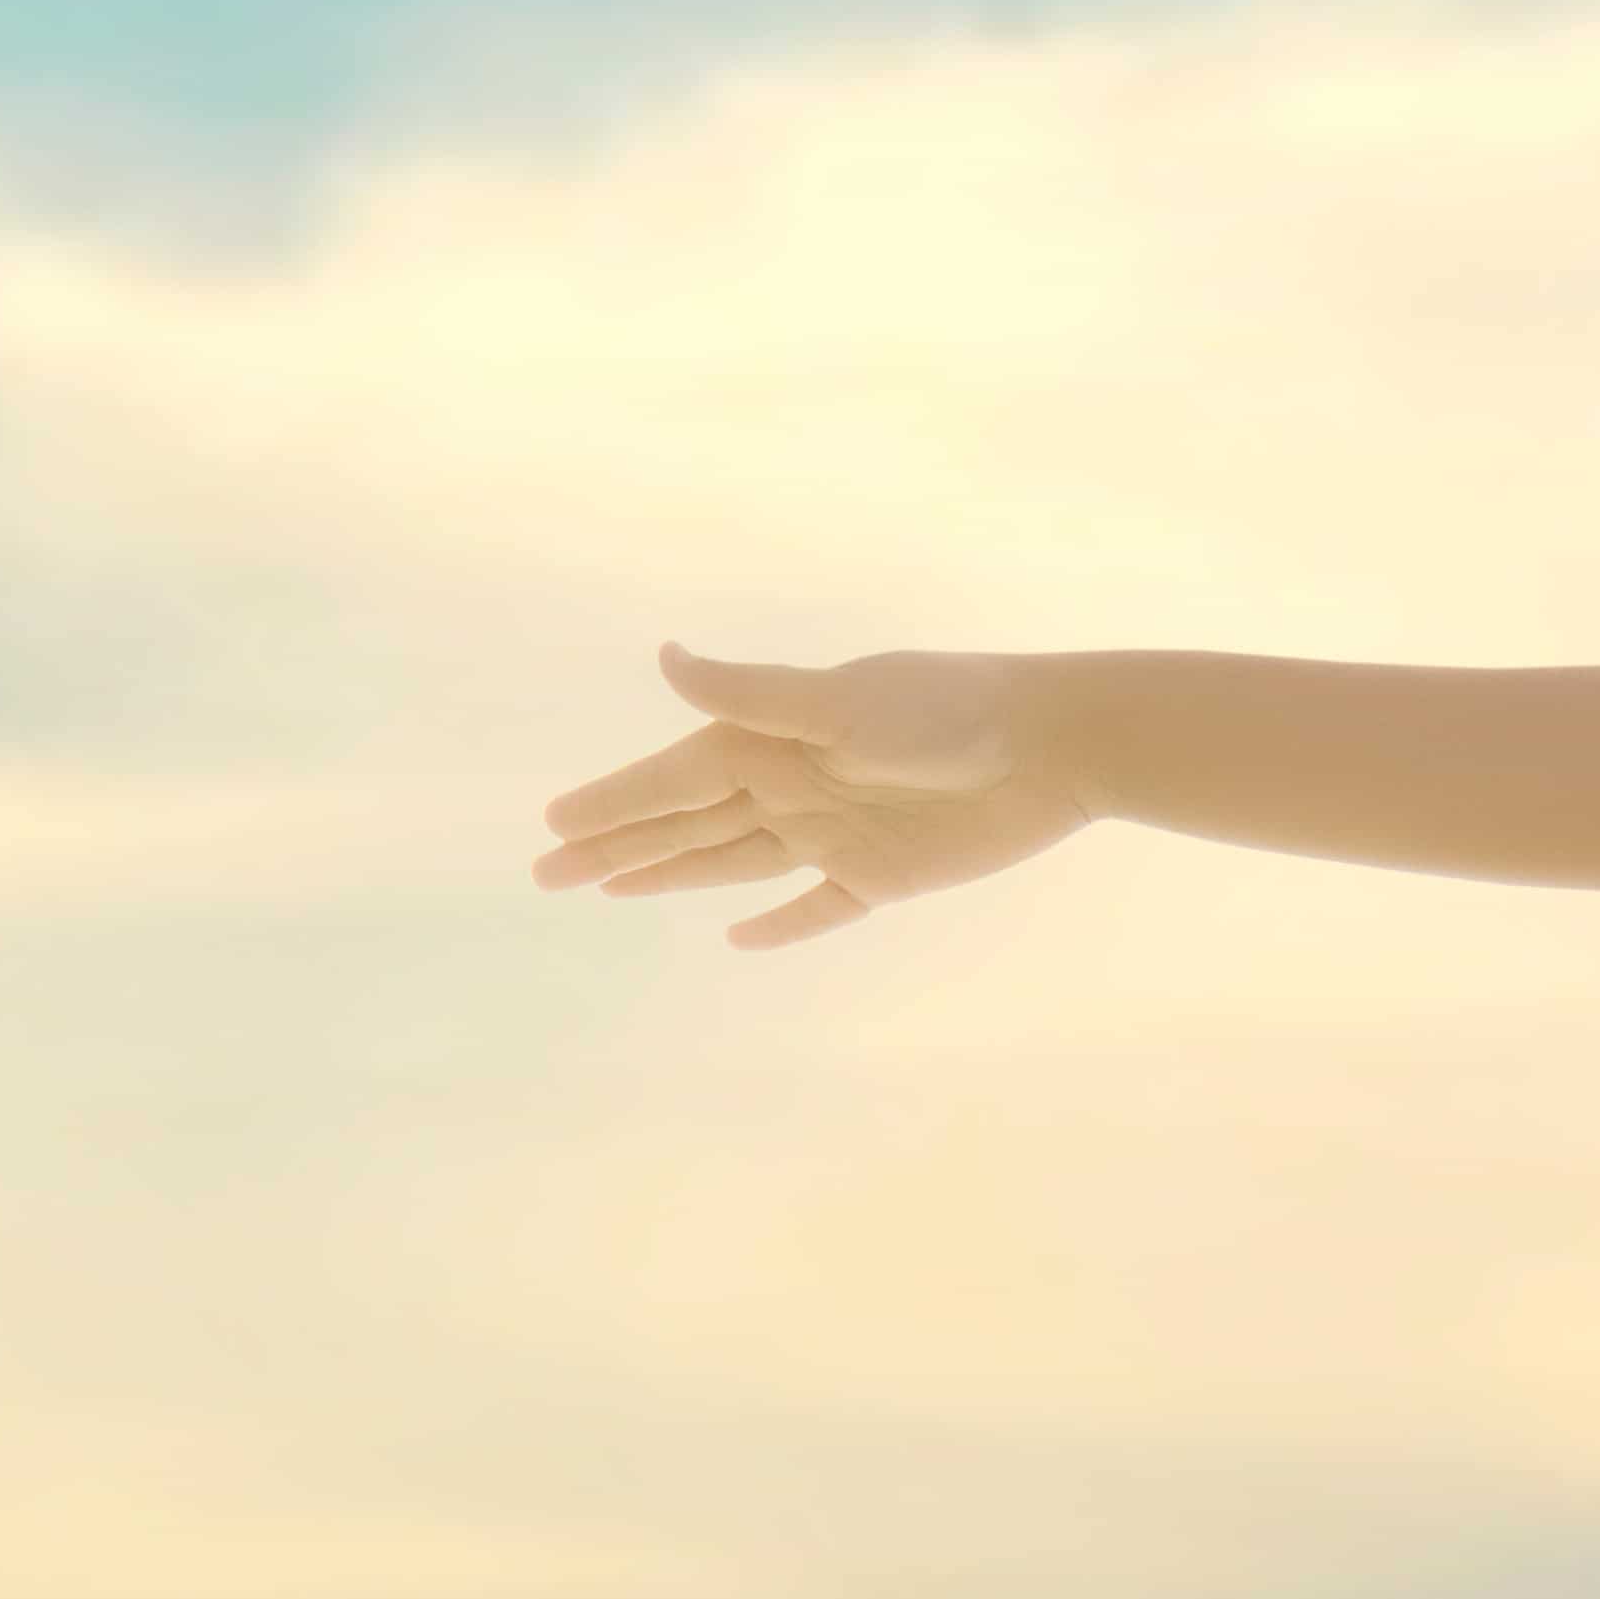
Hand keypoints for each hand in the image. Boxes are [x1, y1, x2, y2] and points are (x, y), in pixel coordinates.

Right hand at [533, 641, 1086, 951]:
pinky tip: (738, 938)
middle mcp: (789, 785)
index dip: (612, 803)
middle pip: (684, 825)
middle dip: (617, 846)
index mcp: (769, 741)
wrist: (1051, 745)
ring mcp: (832, 833)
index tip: (551, 824)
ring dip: (671, 874)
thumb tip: (665, 660)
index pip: (670, 780)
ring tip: (609, 888)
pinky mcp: (881, 874)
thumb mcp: (839, 701)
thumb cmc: (946, 711)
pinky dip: (778, 925)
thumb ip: (751, 693)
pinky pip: (815, 907)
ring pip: (730, 863)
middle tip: (548, 871)